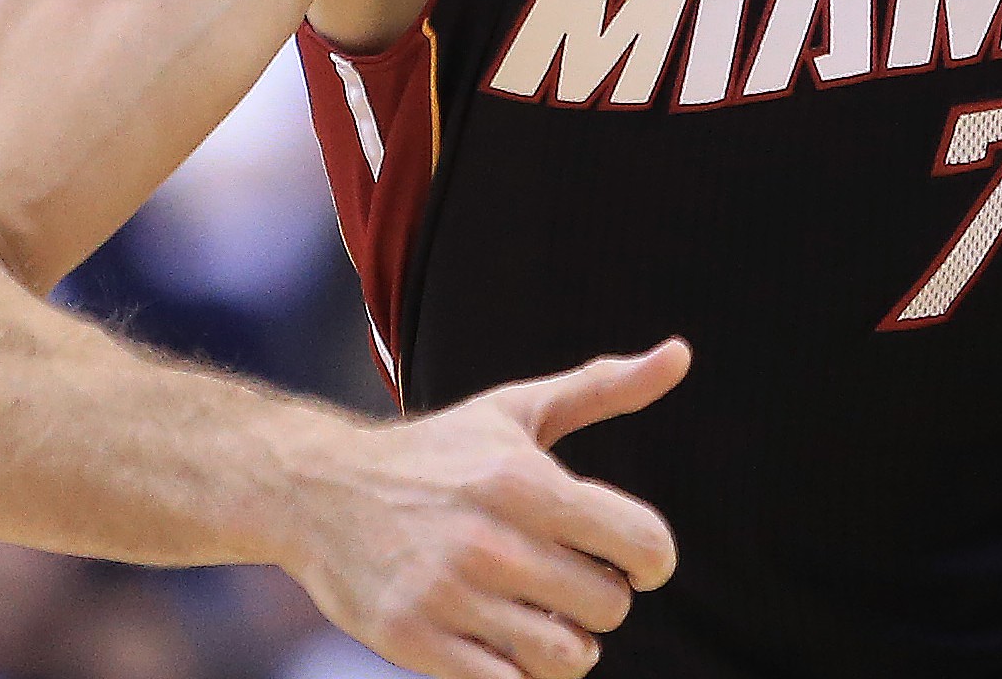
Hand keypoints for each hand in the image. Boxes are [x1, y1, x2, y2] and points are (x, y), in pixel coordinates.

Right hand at [282, 339, 690, 678]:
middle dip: (602, 599)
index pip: (641, 543)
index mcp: (524, 482)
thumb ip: (604, 387)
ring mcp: (450, 596)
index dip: (653, 560)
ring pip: (566, 657)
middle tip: (571, 583)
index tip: (636, 563)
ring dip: (567, 645)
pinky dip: (520, 672)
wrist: (318, 492)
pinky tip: (506, 642)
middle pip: (608, 606)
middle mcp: (490, 541)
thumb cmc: (437, 453)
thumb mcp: (517, 410)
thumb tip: (682, 354)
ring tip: (545, 617)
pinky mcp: (415, 641)